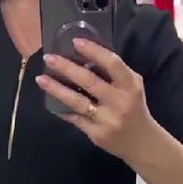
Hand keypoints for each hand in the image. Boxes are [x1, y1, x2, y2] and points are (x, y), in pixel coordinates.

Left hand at [36, 39, 155, 166]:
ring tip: (41, 80)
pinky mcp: (96, 134)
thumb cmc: (134, 108)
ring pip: (78, 101)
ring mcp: (107, 120)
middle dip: (66, 68)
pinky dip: (62, 110)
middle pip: (89, 81)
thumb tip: (86, 56)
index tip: (75, 41)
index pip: (112, 63)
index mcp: (130, 85)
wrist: (141, 142)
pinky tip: (51, 102)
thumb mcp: (132, 87)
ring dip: (57, 89)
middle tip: (48, 58)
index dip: (94, 51)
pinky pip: (75, 119)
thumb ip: (114, 74)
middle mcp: (119, 102)